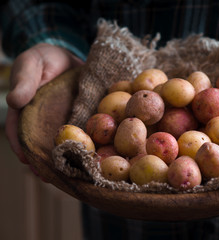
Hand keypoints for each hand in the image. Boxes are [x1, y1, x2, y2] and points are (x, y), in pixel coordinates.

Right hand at [5, 43, 83, 174]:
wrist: (72, 57)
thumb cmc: (46, 59)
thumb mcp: (33, 62)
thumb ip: (24, 79)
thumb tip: (14, 101)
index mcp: (26, 110)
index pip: (19, 131)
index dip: (21, 146)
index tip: (26, 160)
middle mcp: (43, 121)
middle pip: (40, 145)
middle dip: (44, 162)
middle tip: (50, 178)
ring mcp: (62, 122)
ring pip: (61, 144)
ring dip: (64, 160)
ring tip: (71, 176)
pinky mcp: (80, 120)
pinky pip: (81, 135)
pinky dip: (84, 146)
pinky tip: (90, 158)